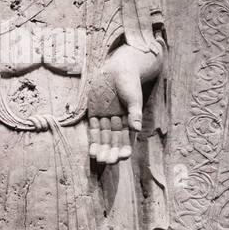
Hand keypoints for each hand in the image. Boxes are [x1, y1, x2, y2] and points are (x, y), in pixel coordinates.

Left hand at [87, 48, 143, 165]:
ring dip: (101, 148)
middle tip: (107, 162)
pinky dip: (93, 139)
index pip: (126, 137)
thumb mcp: (134, 97)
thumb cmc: (129, 82)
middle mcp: (116, 121)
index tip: (123, 157)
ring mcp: (105, 116)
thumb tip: (136, 129)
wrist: (118, 68)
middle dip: (111, 151)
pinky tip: (92, 150)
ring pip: (103, 137)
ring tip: (98, 159)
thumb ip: (134, 113)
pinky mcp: (94, 111)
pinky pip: (93, 128)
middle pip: (113, 140)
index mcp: (128, 119)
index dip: (124, 147)